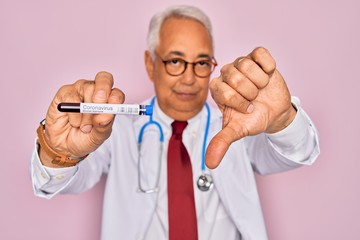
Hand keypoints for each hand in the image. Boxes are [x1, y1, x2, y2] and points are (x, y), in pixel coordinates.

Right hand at [40, 71, 123, 166]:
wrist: (65, 146)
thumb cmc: (85, 138)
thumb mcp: (98, 137)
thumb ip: (104, 126)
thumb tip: (107, 115)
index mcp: (108, 101)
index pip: (116, 93)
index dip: (116, 98)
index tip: (112, 109)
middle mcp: (95, 91)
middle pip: (104, 78)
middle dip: (103, 90)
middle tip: (99, 105)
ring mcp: (80, 89)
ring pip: (88, 88)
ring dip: (87, 112)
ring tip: (85, 127)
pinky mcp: (65, 92)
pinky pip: (71, 96)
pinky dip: (74, 114)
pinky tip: (74, 122)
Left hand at [205, 47, 296, 168]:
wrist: (274, 112)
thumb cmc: (253, 120)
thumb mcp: (237, 131)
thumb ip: (221, 142)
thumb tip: (210, 163)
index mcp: (217, 89)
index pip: (223, 91)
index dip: (239, 102)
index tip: (246, 109)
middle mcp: (226, 74)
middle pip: (234, 76)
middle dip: (249, 92)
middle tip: (254, 98)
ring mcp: (241, 63)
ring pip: (246, 64)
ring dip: (260, 81)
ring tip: (261, 88)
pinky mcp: (256, 55)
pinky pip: (261, 53)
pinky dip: (268, 66)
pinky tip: (268, 75)